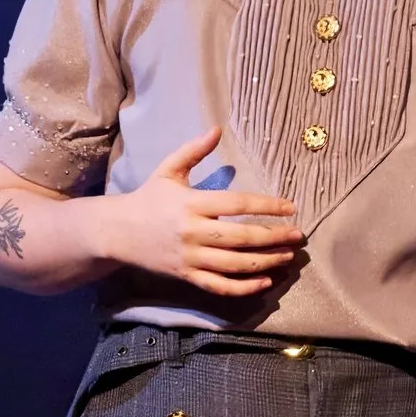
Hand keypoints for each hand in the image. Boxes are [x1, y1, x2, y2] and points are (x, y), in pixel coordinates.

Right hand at [119, 130, 302, 298]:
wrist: (117, 232)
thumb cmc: (148, 198)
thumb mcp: (168, 170)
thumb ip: (194, 150)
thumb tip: (217, 129)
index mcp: (191, 203)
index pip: (237, 204)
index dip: (267, 206)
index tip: (290, 207)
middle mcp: (193, 232)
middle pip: (242, 237)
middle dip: (274, 237)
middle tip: (298, 235)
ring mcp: (190, 258)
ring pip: (235, 265)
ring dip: (267, 262)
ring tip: (288, 256)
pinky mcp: (187, 276)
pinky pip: (219, 287)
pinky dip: (244, 288)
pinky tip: (265, 281)